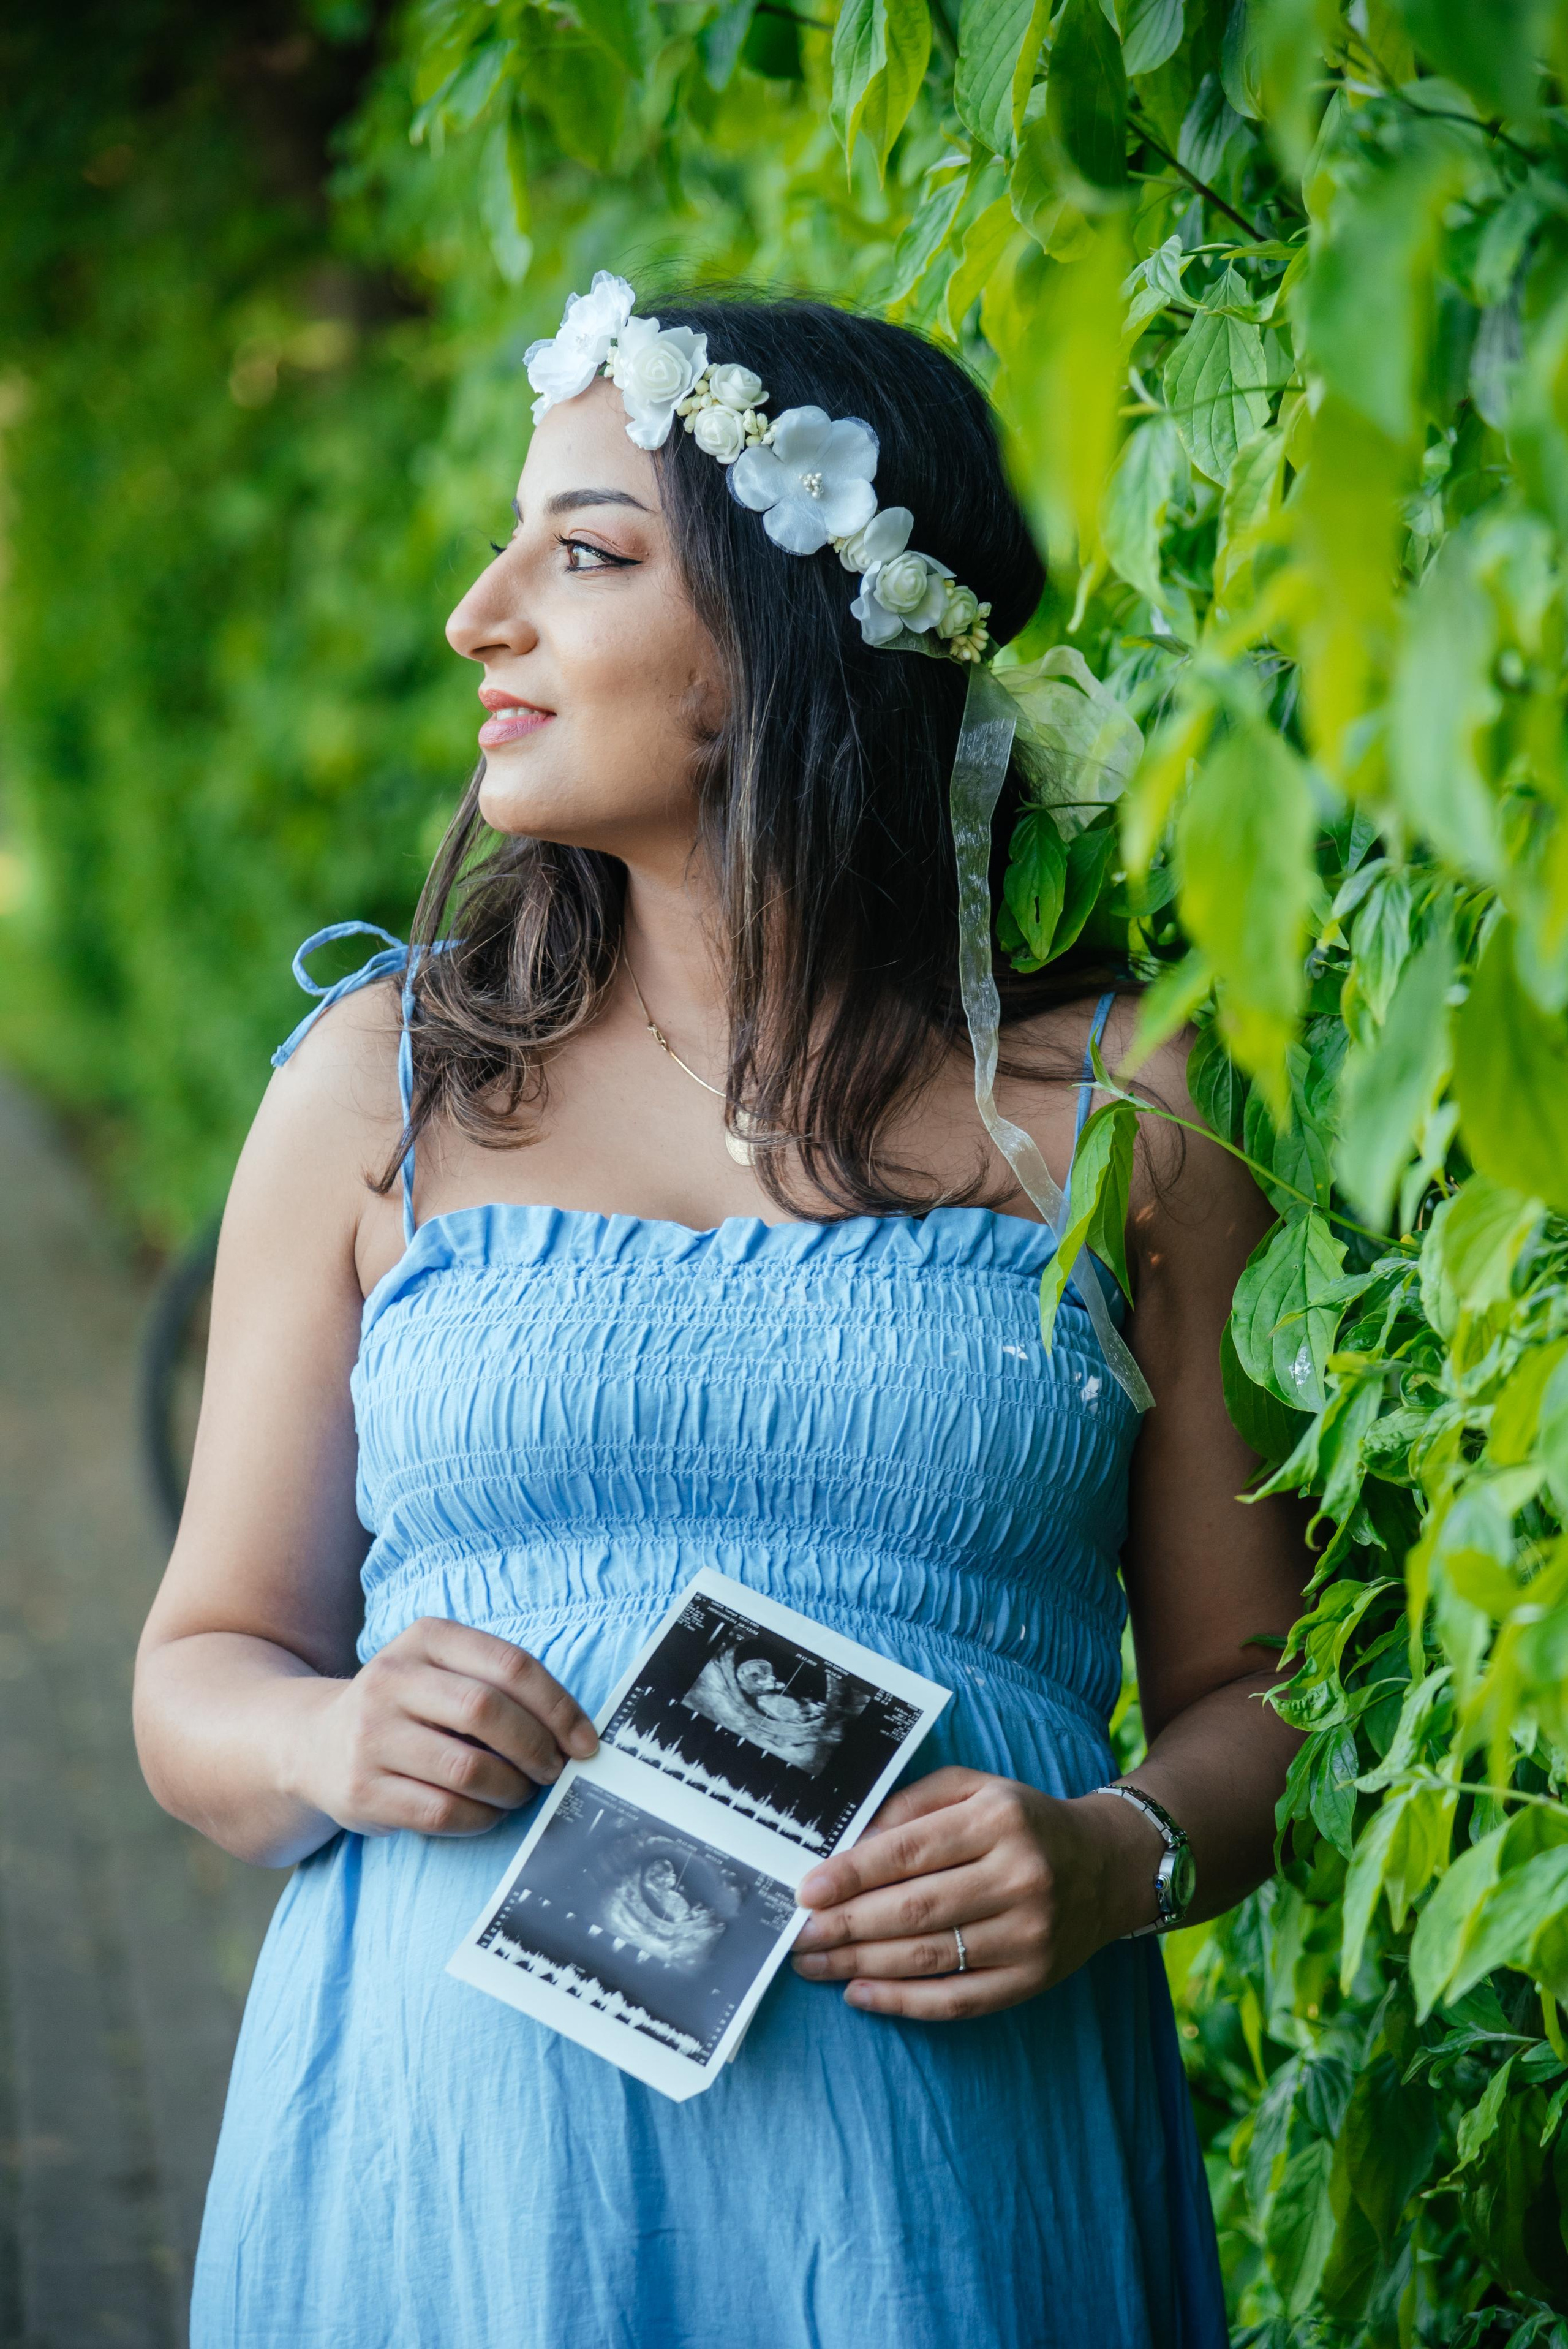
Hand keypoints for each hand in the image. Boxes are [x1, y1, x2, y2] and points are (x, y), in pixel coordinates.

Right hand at [295, 1617, 597, 1839]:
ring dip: (511, 1788)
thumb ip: (500, 1685)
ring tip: (520, 1791)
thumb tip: (575, 1734)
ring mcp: (371, 1736)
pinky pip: (442, 1812)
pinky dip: (481, 1818)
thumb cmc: (408, 1707)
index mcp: (425, 1638)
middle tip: (554, 1770)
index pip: (511, 1665)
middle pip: (487, 1712)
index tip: (586, 1742)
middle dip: (537, 1748)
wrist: (314, 1743)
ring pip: (467, 1768)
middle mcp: (391, 1679)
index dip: (559, 1707)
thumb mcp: (443, 1670)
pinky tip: (487, 1812)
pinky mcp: (362, 1790)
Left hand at [789, 1767, 1161, 2018]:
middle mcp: (1018, 1878)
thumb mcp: (974, 1789)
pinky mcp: (1032, 1979)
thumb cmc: (1022, 1821)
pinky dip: (902, 2002)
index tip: (806, 1891)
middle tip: (796, 1935)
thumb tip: (851, 1843)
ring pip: (929, 1958)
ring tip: (814, 1964)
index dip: (852, 1874)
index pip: (909, 1852)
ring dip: (860, 1964)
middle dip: (845, 1925)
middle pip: (913, 1910)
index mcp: (998, 1821)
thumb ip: (911, 1804)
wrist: (1107, 1866)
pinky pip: (957, 2000)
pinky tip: (859, 1993)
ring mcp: (1028, 1935)